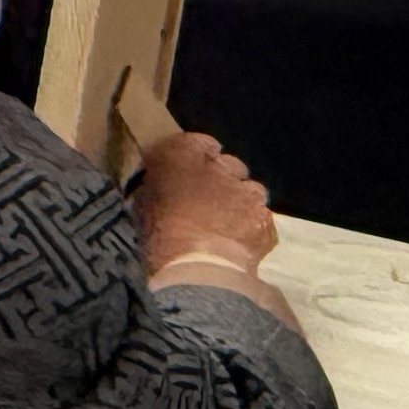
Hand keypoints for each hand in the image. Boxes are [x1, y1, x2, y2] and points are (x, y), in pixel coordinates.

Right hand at [135, 130, 276, 284]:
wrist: (199, 267)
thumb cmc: (160, 233)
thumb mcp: (142, 204)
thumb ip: (155, 185)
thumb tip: (157, 181)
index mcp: (183, 156)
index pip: (194, 141)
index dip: (194, 155)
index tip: (188, 169)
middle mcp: (221, 165)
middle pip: (227, 163)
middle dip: (220, 176)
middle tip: (207, 199)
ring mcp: (248, 192)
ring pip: (248, 189)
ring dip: (239, 200)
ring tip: (227, 221)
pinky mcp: (266, 219)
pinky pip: (260, 217)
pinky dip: (251, 224)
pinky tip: (239, 240)